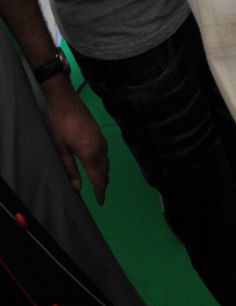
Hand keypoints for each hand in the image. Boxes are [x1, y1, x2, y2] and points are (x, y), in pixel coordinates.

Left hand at [43, 86, 108, 204]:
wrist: (66, 103)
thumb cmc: (59, 126)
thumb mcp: (60, 149)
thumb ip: (70, 169)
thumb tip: (77, 187)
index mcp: (89, 153)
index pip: (98, 177)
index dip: (100, 190)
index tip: (100, 202)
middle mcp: (99, 147)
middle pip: (105, 170)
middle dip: (103, 184)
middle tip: (100, 196)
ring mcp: (101, 140)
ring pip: (106, 162)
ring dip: (104, 174)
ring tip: (100, 184)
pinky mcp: (100, 134)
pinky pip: (105, 153)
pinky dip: (104, 163)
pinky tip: (99, 164)